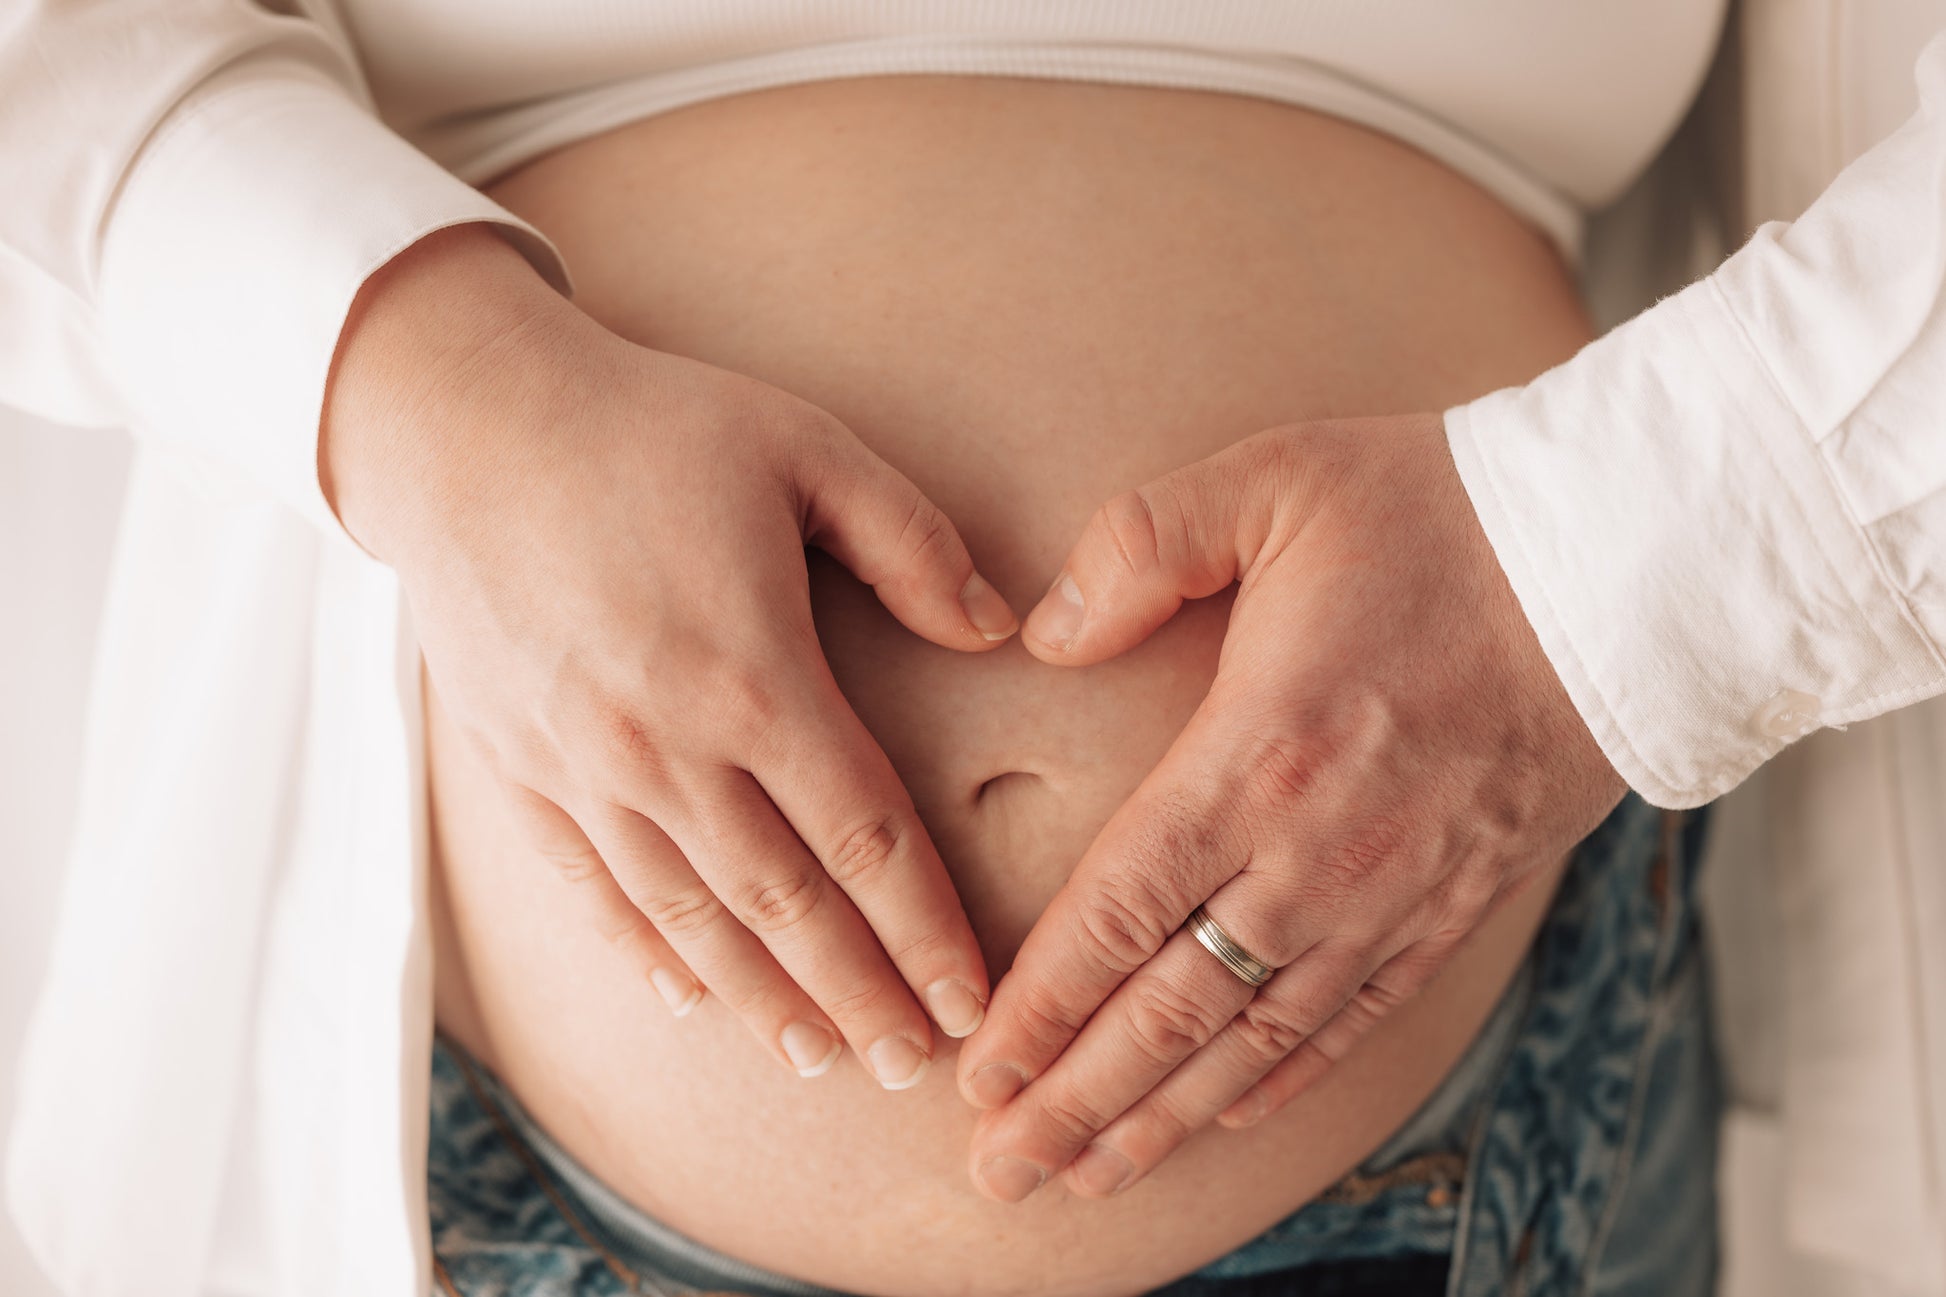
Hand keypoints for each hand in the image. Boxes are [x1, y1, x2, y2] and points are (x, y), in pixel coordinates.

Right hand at [324, 225, 1014, 1087]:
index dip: (925, 929)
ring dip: (764, 999)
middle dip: (860, 993)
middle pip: (787, 907)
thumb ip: (912, 543)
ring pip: (693, 920)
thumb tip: (999, 629)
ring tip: (822, 1057)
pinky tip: (692, 999)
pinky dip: (648, 954)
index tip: (971, 999)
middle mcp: (668, 749)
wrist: (464, 424)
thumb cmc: (649, 426)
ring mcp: (586, 772)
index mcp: (755, 677)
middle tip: (914, 1064)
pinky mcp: (521, 772)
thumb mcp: (805, 448)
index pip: (865, 838)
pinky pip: (593, 891)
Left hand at [952, 414, 1623, 1199]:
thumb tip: (1045, 633)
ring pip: (1257, 1043)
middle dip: (1076, 1100)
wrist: (1628, 565)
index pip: (1119, 914)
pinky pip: (1350, 1023)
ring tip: (1086, 1173)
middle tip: (1001, 1168)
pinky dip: (1278, 1085)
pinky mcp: (1453, 908)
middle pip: (1172, 1013)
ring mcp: (1393, 896)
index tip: (980, 1071)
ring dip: (1164, 1118)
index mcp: (1258, 756)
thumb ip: (1137, 546)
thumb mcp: (1271, 481)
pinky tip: (1223, 1119)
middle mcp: (1319, 856)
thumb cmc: (1438, 512)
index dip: (1043, 1006)